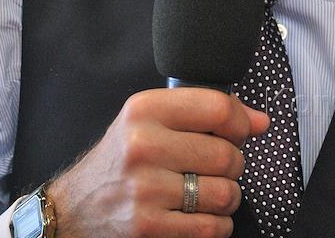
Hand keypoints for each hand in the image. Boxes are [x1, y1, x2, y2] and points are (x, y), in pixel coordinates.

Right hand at [49, 88, 268, 237]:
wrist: (74, 209)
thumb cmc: (120, 160)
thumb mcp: (148, 121)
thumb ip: (201, 113)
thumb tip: (260, 121)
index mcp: (144, 109)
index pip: (217, 108)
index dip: (242, 121)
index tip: (244, 130)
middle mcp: (143, 145)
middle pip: (226, 154)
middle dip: (234, 163)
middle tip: (221, 166)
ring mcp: (145, 189)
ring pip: (224, 192)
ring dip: (228, 196)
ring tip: (212, 191)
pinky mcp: (148, 227)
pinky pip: (211, 227)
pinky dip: (218, 224)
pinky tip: (203, 215)